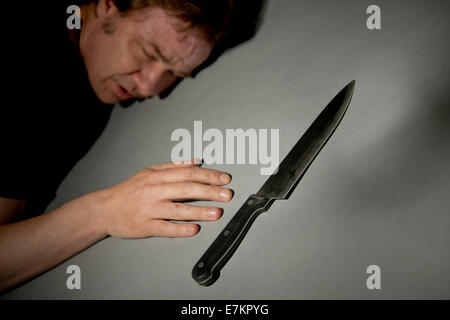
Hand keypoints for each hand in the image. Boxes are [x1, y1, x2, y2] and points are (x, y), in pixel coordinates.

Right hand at [91, 159, 232, 238]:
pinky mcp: (145, 226)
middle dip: (208, 192)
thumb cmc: (130, 190)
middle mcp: (154, 191)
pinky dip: (180, 229)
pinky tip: (194, 229)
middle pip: (185, 189)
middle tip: (227, 195)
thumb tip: (196, 161)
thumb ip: (174, 166)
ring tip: (216, 213)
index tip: (224, 179)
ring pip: (177, 209)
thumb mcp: (150, 172)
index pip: (187, 173)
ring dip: (199, 211)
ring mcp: (149, 209)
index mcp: (156, 176)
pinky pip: (165, 228)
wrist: (104, 209)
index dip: (208, 176)